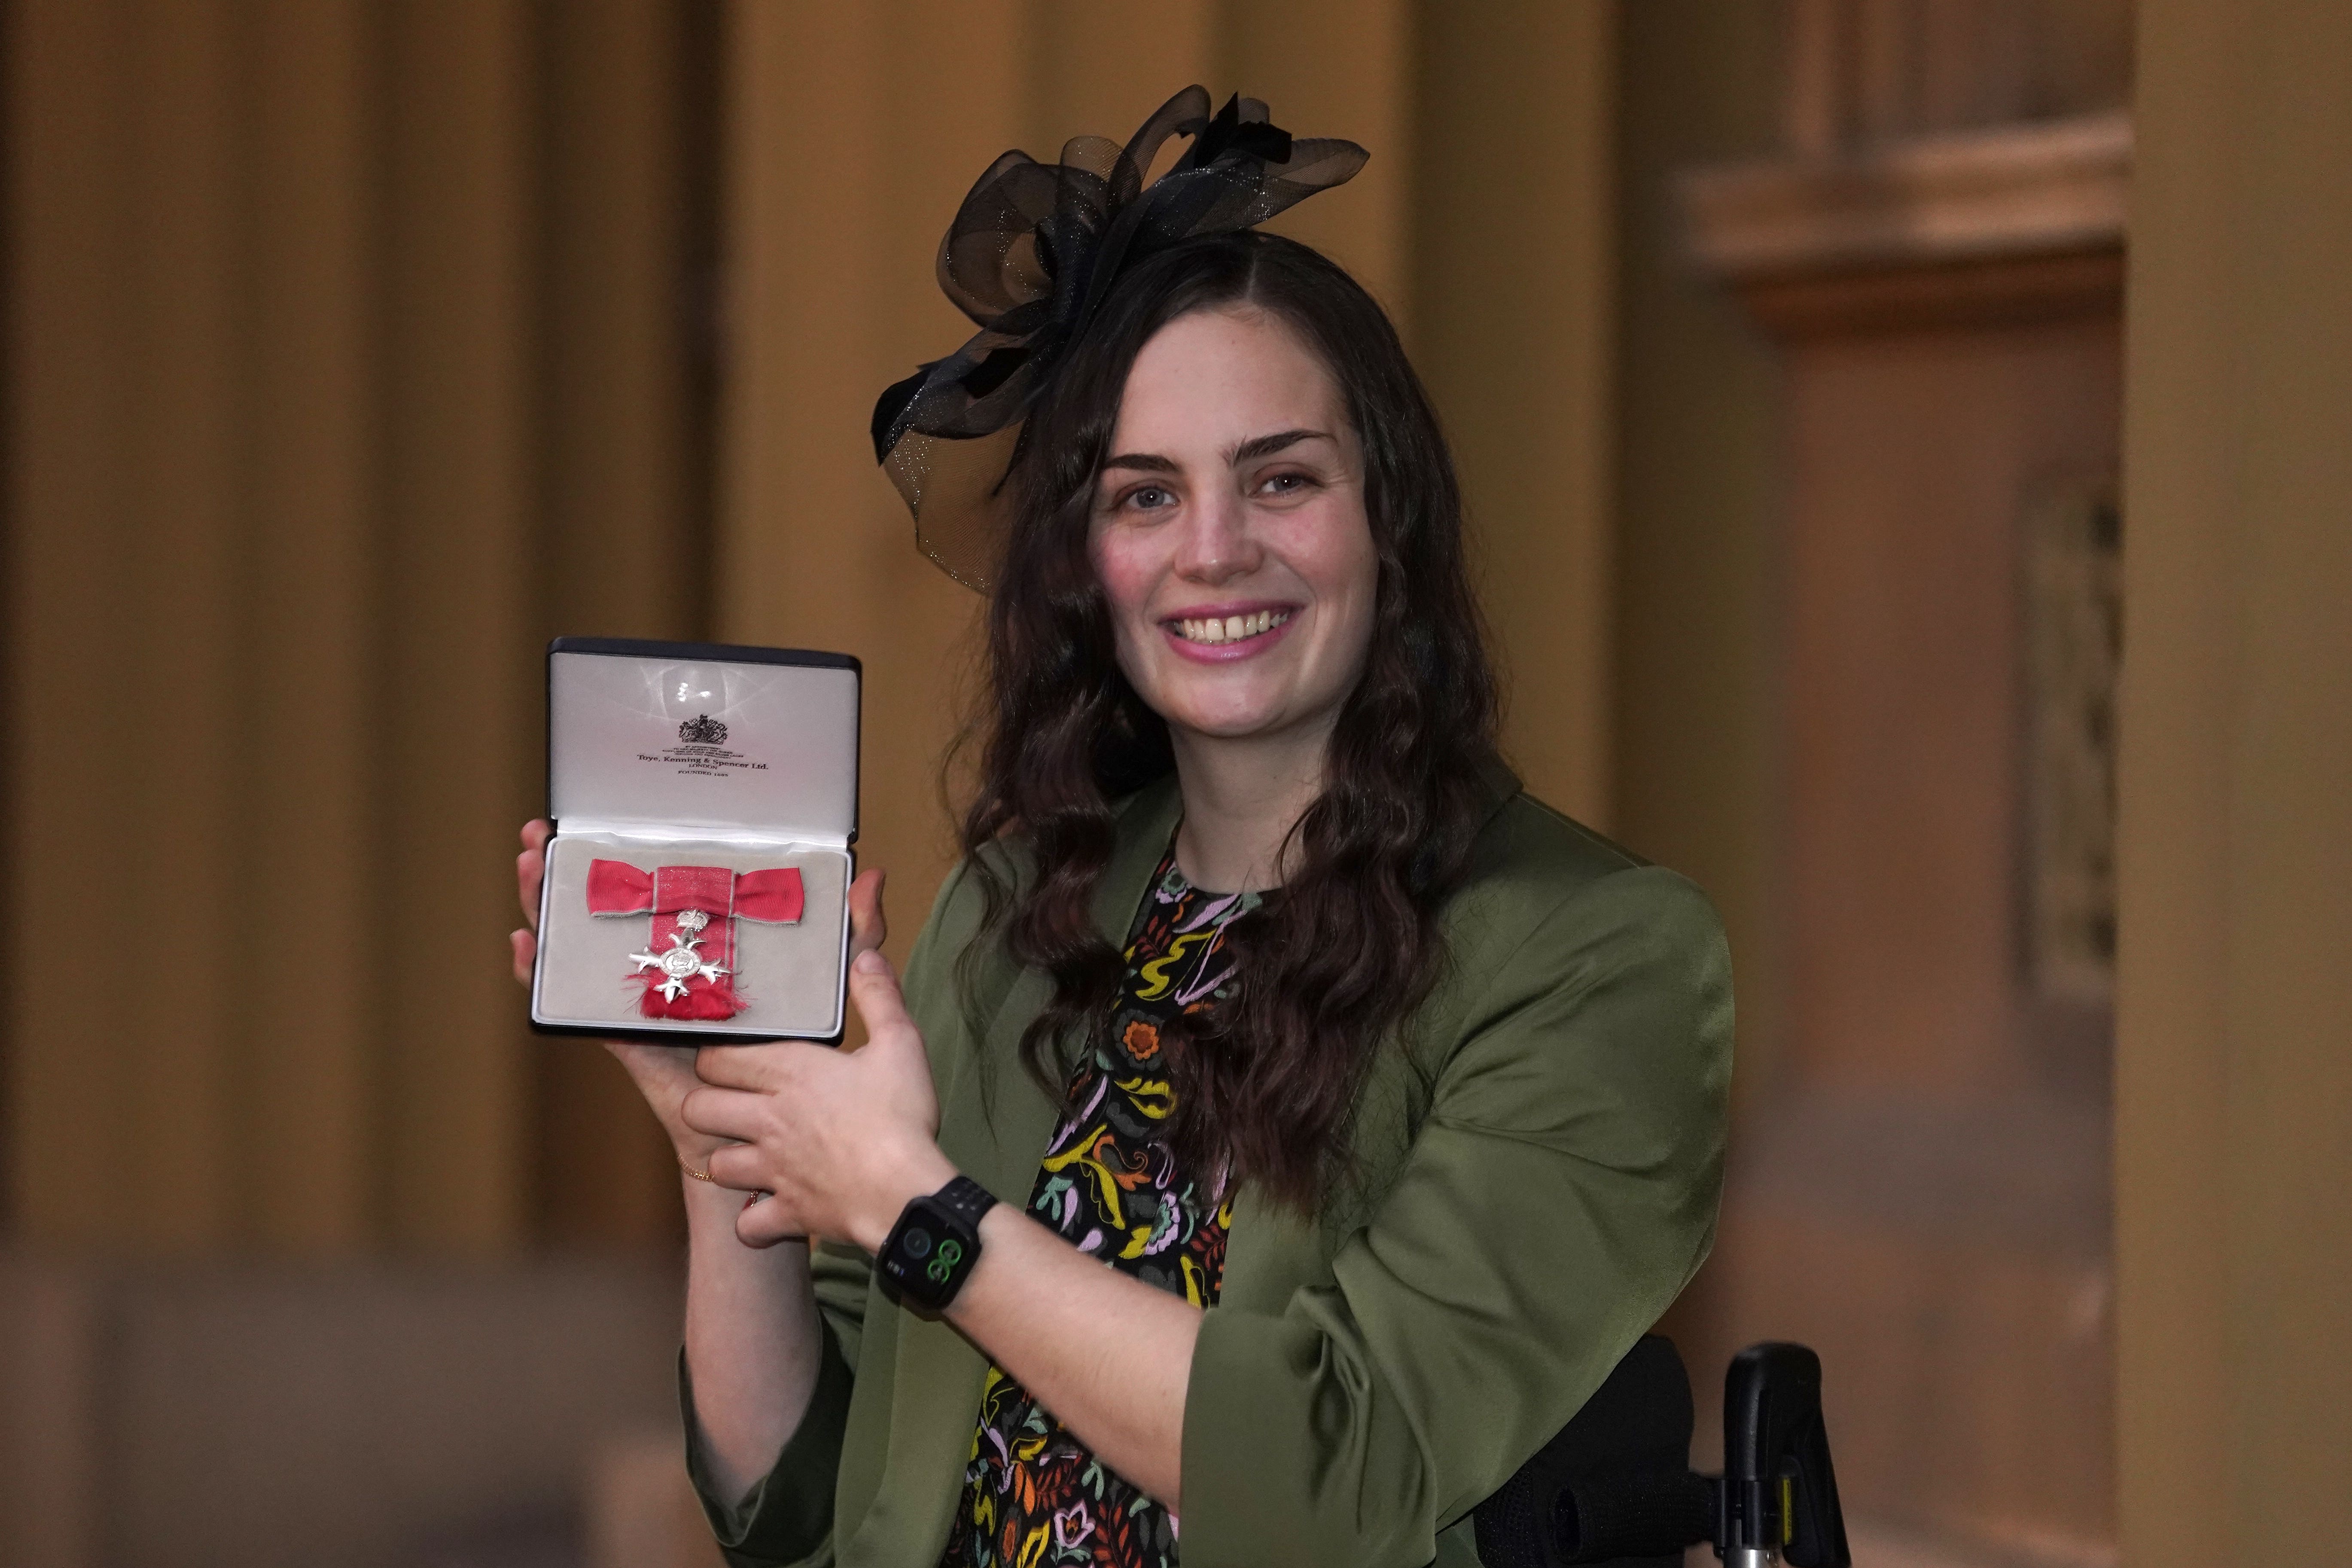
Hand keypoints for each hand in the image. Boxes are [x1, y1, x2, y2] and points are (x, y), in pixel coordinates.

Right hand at [509, 819, 893, 1169]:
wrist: (781, 1135)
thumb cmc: (807, 1063)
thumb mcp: (834, 983)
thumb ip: (853, 935)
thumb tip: (870, 875)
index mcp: (708, 951)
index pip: (659, 892)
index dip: (628, 855)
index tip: (599, 816)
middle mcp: (667, 971)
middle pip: (608, 910)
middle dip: (572, 870)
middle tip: (545, 832)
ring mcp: (642, 1002)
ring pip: (582, 949)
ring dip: (548, 908)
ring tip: (529, 866)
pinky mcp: (628, 1039)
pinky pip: (578, 1006)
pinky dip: (547, 978)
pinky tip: (528, 948)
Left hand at [683, 941, 952, 1251]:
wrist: (905, 1193)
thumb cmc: (902, 1117)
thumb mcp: (901, 1044)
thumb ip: (878, 997)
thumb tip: (863, 957)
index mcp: (790, 1073)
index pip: (716, 1057)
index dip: (715, 1055)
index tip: (731, 1056)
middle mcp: (768, 1119)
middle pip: (698, 1108)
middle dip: (706, 1105)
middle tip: (731, 1104)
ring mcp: (773, 1169)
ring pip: (715, 1165)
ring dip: (729, 1161)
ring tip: (750, 1156)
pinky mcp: (788, 1211)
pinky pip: (749, 1224)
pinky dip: (756, 1221)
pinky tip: (772, 1210)